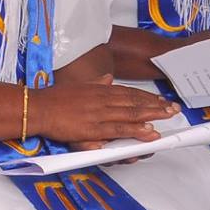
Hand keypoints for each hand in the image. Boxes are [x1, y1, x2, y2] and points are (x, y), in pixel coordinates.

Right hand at [31, 77, 174, 148]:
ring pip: (130, 114)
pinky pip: (118, 129)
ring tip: (166, 118)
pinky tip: (147, 132)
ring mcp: (98, 114)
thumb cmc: (53, 99)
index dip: (147, 97)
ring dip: (151, 116)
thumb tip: (108, 77)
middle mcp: (101, 100)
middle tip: (174, 109)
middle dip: (156, 106)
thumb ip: (95, 83)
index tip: (162, 100)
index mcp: (98, 90)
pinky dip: (135, 130)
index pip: (129, 92)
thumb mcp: (77, 86)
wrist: (36, 108)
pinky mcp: (92, 128)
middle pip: (134, 102)